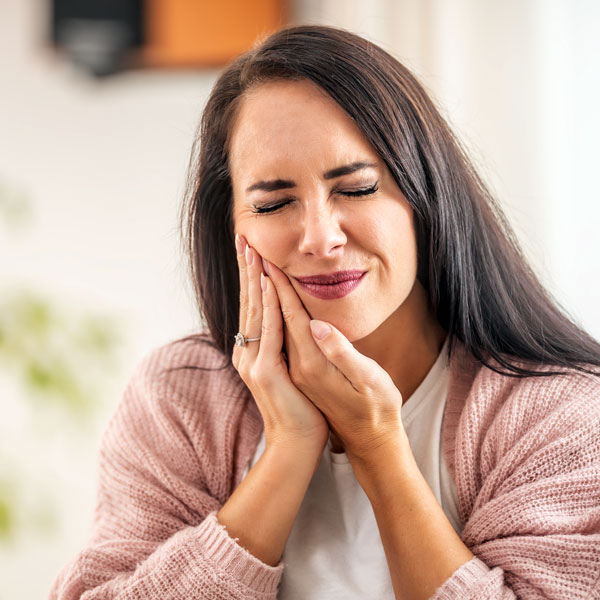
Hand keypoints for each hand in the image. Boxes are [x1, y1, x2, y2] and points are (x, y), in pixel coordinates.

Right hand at [232, 235, 328, 454]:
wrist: (297, 442)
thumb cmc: (299, 407)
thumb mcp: (289, 371)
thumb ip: (282, 348)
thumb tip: (283, 326)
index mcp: (255, 350)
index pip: (254, 306)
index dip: (251, 277)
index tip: (251, 250)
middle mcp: (248, 353)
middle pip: (249, 302)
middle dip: (247, 268)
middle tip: (244, 237)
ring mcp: (253, 362)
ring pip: (255, 311)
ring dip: (254, 278)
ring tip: (252, 250)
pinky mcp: (265, 372)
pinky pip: (269, 331)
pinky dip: (267, 305)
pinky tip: (267, 283)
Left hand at [265, 261, 406, 462]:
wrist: (366, 442)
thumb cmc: (376, 410)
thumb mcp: (369, 382)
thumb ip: (343, 353)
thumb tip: (318, 326)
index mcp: (312, 365)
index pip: (291, 317)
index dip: (281, 287)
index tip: (268, 260)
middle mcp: (297, 367)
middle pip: (272, 317)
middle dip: (262, 284)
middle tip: (249, 252)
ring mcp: (293, 371)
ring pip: (269, 325)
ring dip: (260, 295)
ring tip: (251, 269)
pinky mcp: (296, 372)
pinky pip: (276, 337)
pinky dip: (269, 314)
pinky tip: (267, 302)